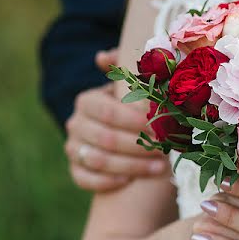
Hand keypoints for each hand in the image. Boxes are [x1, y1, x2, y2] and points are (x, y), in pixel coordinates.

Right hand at [64, 48, 169, 190]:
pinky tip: (131, 181)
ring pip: (97, 160)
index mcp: (88, 100)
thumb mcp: (134, 85)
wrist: (125, 134)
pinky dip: (108, 182)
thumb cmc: (135, 106)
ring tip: (159, 168)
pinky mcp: (75, 170)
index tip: (161, 128)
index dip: (136, 122)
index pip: (109, 112)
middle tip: (165, 150)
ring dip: (131, 166)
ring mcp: (73, 147)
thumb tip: (102, 57)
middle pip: (105, 138)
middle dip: (139, 146)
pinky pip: (84, 179)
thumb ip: (126, 68)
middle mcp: (75, 123)